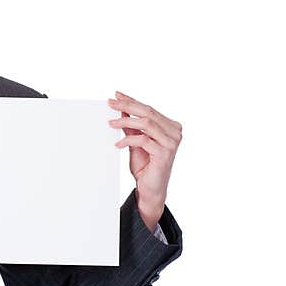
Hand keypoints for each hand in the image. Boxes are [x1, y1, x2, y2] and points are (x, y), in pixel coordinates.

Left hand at [108, 91, 181, 229]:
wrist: (151, 189)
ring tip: (110, 123)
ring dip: (125, 121)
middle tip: (110, 103)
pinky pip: (143, 140)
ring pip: (146, 124)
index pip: (149, 109)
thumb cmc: (146, 167)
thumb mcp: (136, 142)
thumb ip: (133, 127)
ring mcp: (172, 143)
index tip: (116, 95)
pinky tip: (117, 144)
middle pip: (148, 113)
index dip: (132, 101)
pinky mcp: (164, 153)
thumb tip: (122, 109)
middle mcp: (175, 132)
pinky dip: (128, 140)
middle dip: (127, 106)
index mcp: (171, 127)